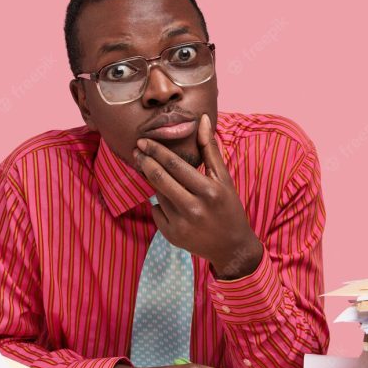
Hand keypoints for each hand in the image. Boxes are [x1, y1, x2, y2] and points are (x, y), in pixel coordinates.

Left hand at [132, 113, 263, 278]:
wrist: (232, 247)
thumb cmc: (228, 207)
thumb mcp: (224, 178)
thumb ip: (210, 149)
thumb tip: (201, 120)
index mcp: (209, 190)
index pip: (176, 165)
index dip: (156, 151)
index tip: (143, 141)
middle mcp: (194, 208)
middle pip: (160, 179)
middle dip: (145, 162)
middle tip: (136, 150)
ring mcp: (182, 224)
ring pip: (158, 195)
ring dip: (153, 182)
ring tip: (153, 171)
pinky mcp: (172, 236)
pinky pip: (156, 212)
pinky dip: (159, 204)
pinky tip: (169, 203)